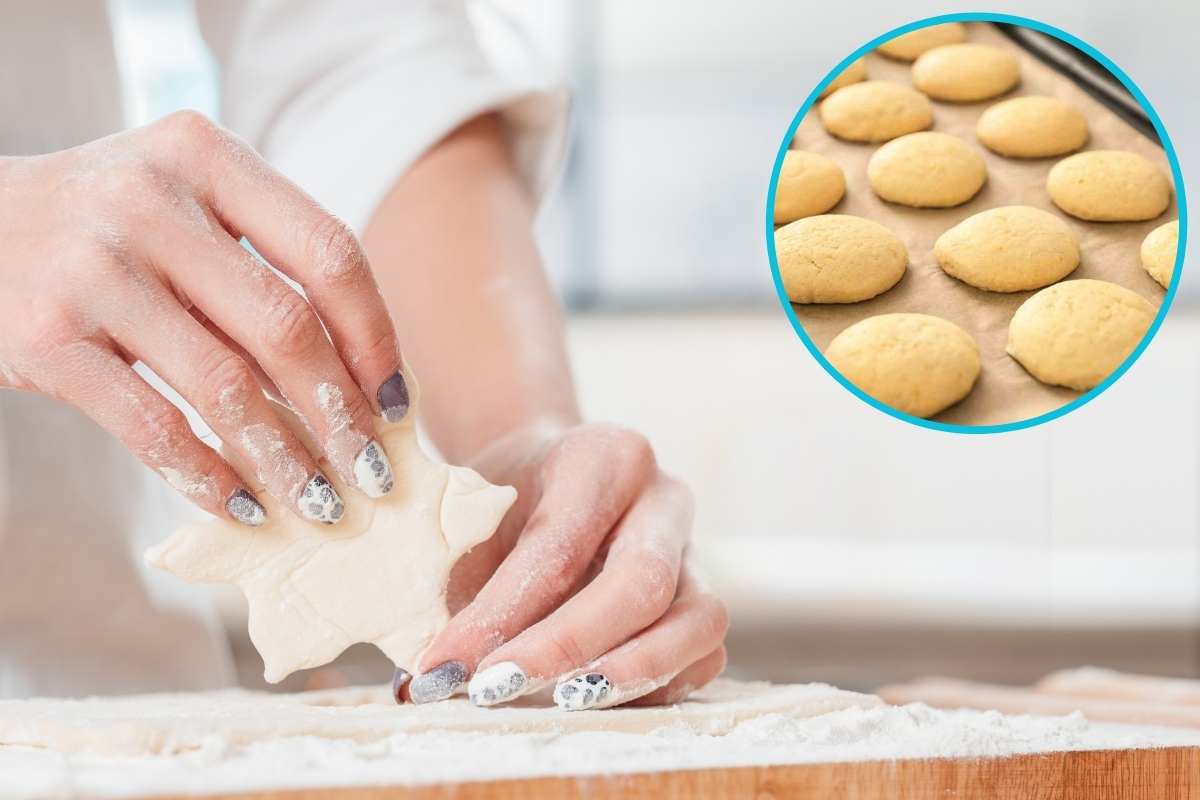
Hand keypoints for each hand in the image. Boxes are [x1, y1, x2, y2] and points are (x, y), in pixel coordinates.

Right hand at [0, 112, 409, 526]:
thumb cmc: (106, 229)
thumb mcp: (184, 206)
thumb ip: (263, 266)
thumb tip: (361, 386)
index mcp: (207, 158)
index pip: (328, 252)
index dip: (376, 337)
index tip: (397, 402)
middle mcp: (150, 200)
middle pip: (287, 326)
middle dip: (343, 415)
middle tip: (372, 472)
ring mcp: (92, 268)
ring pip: (225, 386)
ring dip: (285, 459)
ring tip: (320, 502)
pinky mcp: (43, 337)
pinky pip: (152, 424)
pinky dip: (207, 474)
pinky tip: (242, 504)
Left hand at [399, 423, 728, 709]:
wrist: (548, 475)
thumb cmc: (501, 500)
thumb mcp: (468, 518)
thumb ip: (447, 583)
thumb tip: (418, 680)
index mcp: (604, 457)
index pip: (559, 545)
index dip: (501, 613)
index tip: (443, 667)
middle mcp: (664, 498)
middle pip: (641, 582)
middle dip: (567, 647)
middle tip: (496, 690)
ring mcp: (696, 551)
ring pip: (698, 621)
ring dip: (631, 674)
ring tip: (561, 705)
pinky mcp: (702, 599)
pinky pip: (704, 655)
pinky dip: (656, 687)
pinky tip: (592, 701)